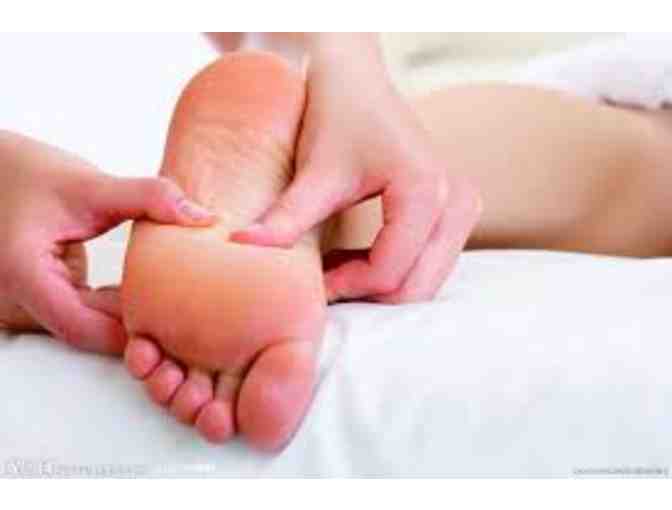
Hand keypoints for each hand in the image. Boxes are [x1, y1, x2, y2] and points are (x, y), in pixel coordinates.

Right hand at [0, 131, 214, 353]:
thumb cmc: (26, 172)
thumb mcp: (89, 184)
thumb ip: (148, 197)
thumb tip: (205, 217)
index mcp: (23, 276)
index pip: (84, 328)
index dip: (132, 331)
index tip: (178, 319)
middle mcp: (16, 301)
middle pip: (89, 330)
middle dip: (137, 325)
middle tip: (189, 310)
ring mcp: (26, 303)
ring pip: (88, 325)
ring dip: (127, 313)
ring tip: (174, 296)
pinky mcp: (42, 296)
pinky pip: (83, 312)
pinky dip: (113, 302)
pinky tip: (147, 286)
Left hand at [231, 34, 480, 302]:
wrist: (358, 79)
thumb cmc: (338, 114)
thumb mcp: (314, 170)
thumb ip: (286, 216)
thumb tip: (240, 245)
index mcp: (426, 192)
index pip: (389, 272)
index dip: (346, 287)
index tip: (309, 285)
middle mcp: (456, 203)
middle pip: (415, 286)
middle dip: (366, 294)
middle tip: (321, 284)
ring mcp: (462, 207)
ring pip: (424, 281)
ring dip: (377, 285)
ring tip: (332, 268)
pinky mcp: (455, 210)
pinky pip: (427, 264)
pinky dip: (390, 271)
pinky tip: (351, 258)